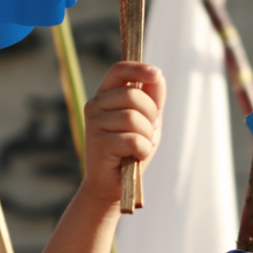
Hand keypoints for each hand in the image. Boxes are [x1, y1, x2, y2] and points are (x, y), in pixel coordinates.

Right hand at [81, 61, 165, 204]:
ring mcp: (94, 123)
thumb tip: (158, 76)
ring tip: (139, 147)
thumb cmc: (131, 150)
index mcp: (106, 96)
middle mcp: (95, 105)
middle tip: (147, 133)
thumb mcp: (147, 122)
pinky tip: (134, 157)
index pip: (119, 70)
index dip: (139, 68)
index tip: (157, 73)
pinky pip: (133, 140)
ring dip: (146, 136)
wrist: (113, 184)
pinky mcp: (98, 142)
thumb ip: (153, 100)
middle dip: (150, 115)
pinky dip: (142, 150)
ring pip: (134, 118)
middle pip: (134, 95)